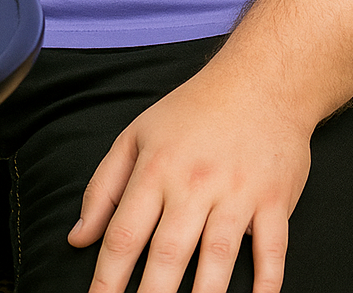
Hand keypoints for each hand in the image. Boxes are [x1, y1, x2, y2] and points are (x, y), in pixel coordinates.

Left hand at [68, 59, 311, 292]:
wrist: (260, 80)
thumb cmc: (193, 111)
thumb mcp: (136, 136)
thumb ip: (103, 187)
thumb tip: (78, 239)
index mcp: (156, 169)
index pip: (124, 235)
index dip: (106, 280)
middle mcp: (194, 183)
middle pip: (167, 254)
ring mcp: (237, 193)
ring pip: (217, 258)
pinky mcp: (274, 200)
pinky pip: (272, 250)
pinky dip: (266, 283)